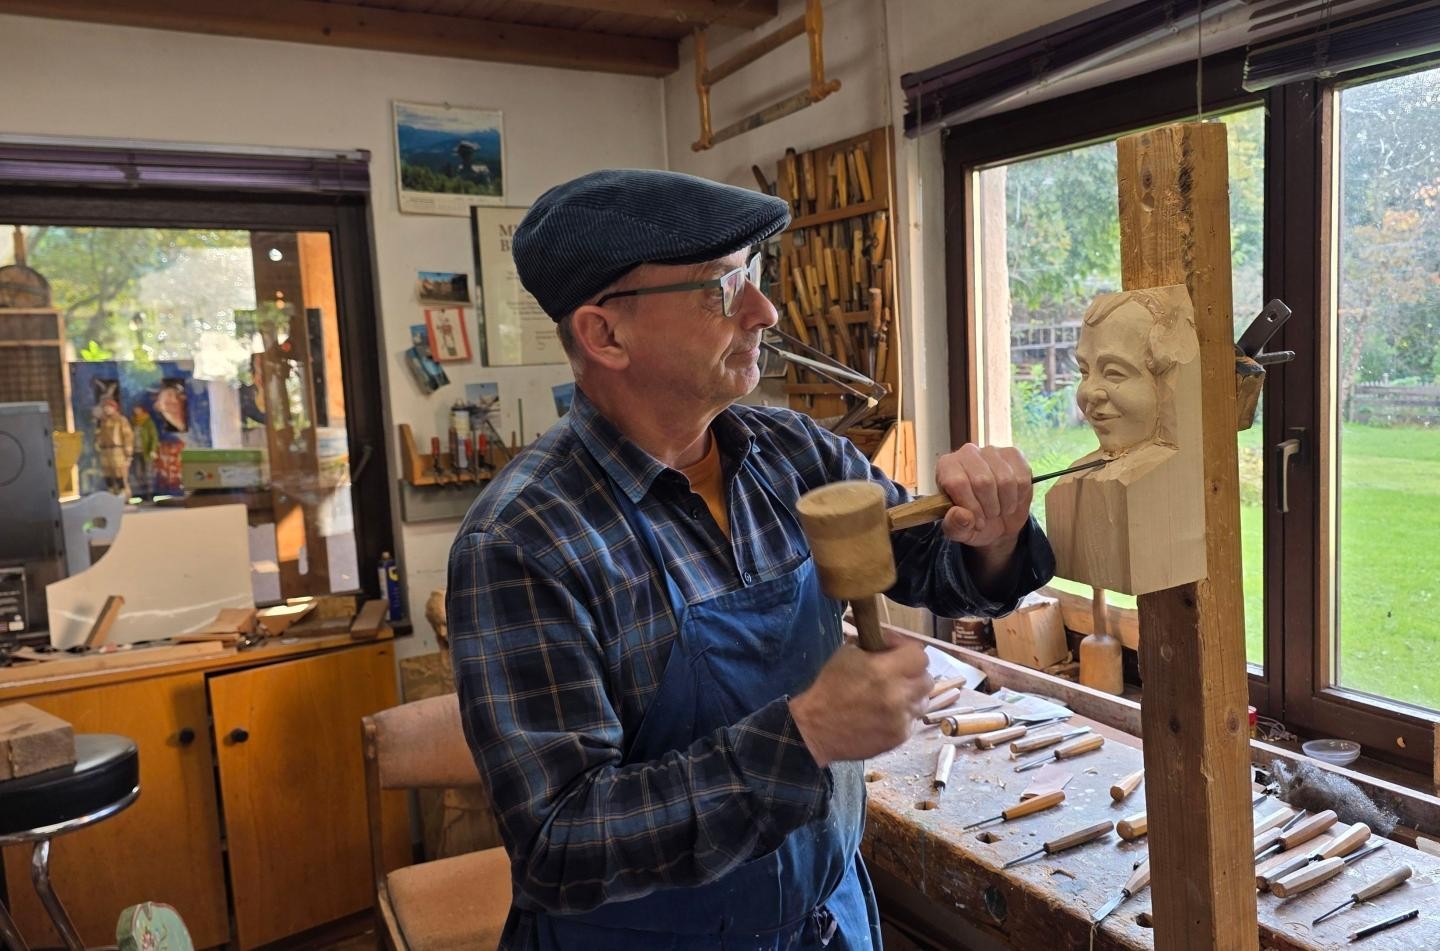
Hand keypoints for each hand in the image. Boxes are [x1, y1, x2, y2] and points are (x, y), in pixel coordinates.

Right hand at [789, 630, 931, 766]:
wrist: (816, 728)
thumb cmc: (829, 688)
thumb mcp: (846, 654)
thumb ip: (873, 646)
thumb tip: (890, 643)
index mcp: (884, 671)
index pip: (919, 656)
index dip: (907, 650)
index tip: (894, 652)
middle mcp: (898, 695)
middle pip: (926, 678)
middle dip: (913, 673)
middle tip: (897, 674)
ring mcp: (902, 719)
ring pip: (923, 701)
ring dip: (911, 695)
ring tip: (893, 695)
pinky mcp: (900, 737)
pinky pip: (913, 720)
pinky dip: (903, 714)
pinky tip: (886, 713)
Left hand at [933, 444, 1032, 554]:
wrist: (997, 520)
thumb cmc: (972, 521)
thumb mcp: (959, 530)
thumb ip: (954, 525)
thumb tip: (962, 515)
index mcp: (946, 467)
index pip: (957, 483)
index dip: (971, 506)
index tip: (977, 522)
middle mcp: (967, 453)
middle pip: (982, 481)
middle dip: (989, 507)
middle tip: (988, 516)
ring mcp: (991, 451)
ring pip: (1005, 480)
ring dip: (1005, 503)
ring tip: (998, 509)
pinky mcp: (1013, 454)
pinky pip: (1022, 478)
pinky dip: (1019, 496)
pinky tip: (1011, 499)